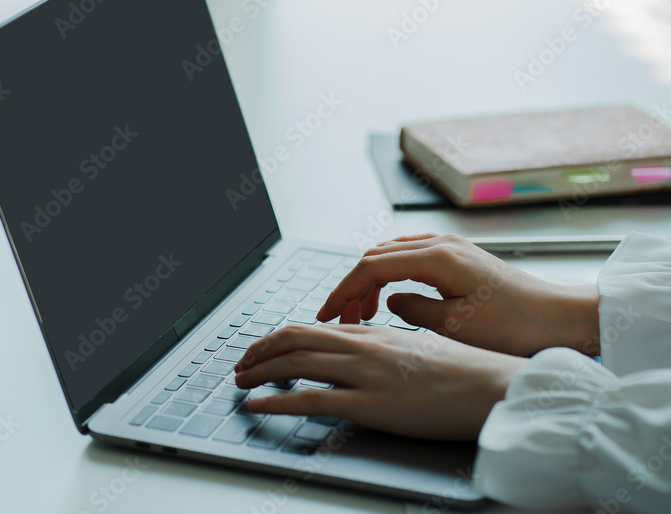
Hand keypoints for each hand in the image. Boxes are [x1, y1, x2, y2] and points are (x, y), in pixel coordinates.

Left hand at [234, 323, 525, 439]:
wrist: (492, 386)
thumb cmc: (461, 370)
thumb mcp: (414, 346)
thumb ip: (381, 346)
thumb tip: (359, 347)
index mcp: (371, 334)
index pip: (309, 328)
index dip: (277, 338)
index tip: (261, 349)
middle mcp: (362, 348)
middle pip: (294, 339)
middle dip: (259, 351)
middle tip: (241, 363)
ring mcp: (364, 375)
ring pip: (296, 364)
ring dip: (260, 372)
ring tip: (240, 380)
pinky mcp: (370, 405)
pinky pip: (311, 399)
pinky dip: (277, 400)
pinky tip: (258, 403)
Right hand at [316, 233, 600, 356]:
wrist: (560, 318)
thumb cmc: (514, 326)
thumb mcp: (455, 326)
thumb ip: (413, 310)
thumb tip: (389, 301)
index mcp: (436, 257)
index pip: (370, 267)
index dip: (343, 291)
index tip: (327, 315)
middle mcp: (440, 243)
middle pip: (376, 256)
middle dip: (352, 286)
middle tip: (341, 318)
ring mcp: (451, 246)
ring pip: (392, 254)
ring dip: (371, 280)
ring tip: (364, 312)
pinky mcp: (459, 256)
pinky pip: (410, 257)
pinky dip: (391, 275)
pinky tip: (391, 296)